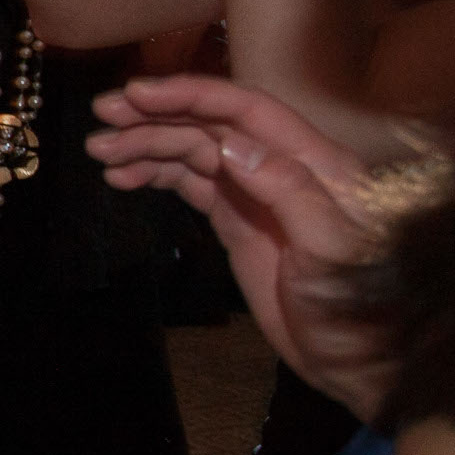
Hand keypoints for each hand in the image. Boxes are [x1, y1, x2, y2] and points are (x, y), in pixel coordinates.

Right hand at [87, 75, 400, 418]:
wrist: (352, 360)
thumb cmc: (355, 307)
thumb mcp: (331, 251)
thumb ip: (290, 192)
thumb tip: (231, 148)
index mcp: (312, 163)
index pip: (246, 111)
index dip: (192, 95)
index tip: (139, 94)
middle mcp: (280, 167)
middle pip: (210, 125)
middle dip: (156, 115)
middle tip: (103, 116)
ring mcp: (255, 194)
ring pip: (192, 152)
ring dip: (145, 145)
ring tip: (100, 151)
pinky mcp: (235, 220)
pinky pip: (188, 183)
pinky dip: (153, 174)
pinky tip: (122, 178)